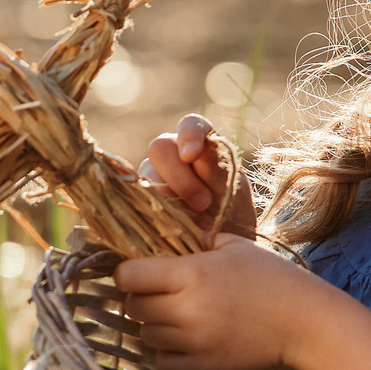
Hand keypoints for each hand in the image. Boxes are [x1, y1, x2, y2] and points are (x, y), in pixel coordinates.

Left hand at [113, 236, 323, 369]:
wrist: (305, 322)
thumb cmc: (272, 277)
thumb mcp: (233, 246)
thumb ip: (195, 239)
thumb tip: (164, 233)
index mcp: (191, 274)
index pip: (129, 276)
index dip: (128, 273)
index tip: (138, 272)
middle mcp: (186, 309)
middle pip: (133, 307)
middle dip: (139, 298)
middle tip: (159, 293)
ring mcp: (193, 341)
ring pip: (145, 335)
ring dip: (154, 324)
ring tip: (175, 315)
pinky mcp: (203, 367)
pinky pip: (162, 363)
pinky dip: (166, 353)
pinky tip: (182, 340)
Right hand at [138, 114, 255, 237]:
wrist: (222, 244)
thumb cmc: (231, 213)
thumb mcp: (233, 192)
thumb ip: (215, 170)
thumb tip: (190, 156)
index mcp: (201, 143)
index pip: (190, 125)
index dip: (188, 135)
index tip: (190, 155)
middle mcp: (173, 153)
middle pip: (160, 148)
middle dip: (180, 177)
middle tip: (203, 204)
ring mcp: (153, 175)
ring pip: (146, 175)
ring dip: (169, 199)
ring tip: (194, 224)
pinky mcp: (141, 197)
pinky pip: (137, 199)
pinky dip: (156, 213)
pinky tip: (173, 228)